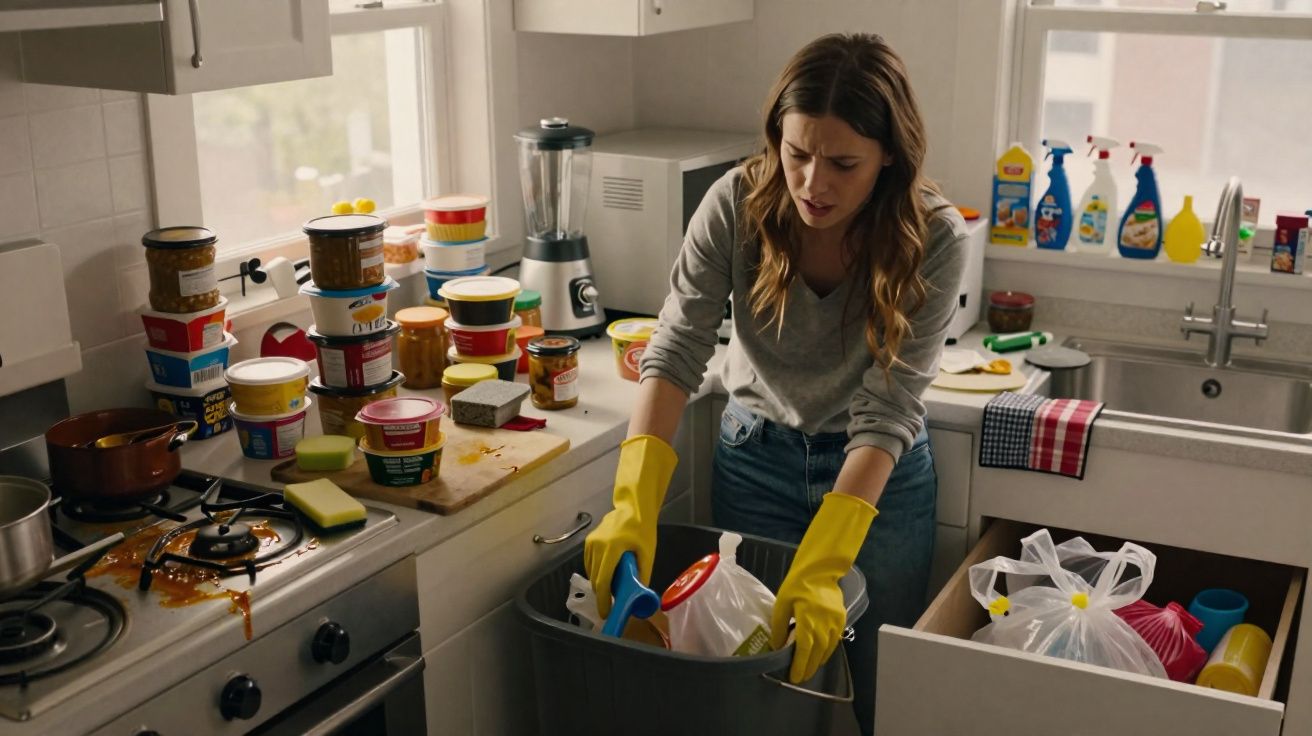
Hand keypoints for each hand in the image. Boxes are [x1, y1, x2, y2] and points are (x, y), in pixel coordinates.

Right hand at [583, 435, 677, 617]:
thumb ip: (643, 574)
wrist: (632, 507)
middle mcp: (597, 545)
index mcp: (612, 548)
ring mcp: (590, 543)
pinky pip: (589, 564)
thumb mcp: (648, 553)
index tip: (606, 613)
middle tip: (612, 604)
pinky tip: (608, 574)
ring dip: (600, 584)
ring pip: (591, 573)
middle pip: (595, 579)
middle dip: (602, 594)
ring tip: (613, 588)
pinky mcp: (588, 541)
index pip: (603, 580)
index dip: (603, 600)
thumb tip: (640, 596)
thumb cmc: (642, 529)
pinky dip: (597, 573)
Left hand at [771, 492, 876, 682]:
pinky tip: (821, 654)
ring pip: (828, 648)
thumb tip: (777, 646)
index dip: (799, 666)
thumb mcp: (782, 603)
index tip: (795, 677)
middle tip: (801, 677)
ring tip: (810, 668)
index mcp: (807, 621)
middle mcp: (824, 625)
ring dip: (819, 660)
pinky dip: (828, 649)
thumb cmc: (797, 584)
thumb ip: (779, 626)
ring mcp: (835, 622)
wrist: (820, 570)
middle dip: (808, 667)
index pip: (803, 650)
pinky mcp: (841, 618)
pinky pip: (835, 639)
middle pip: (816, 653)